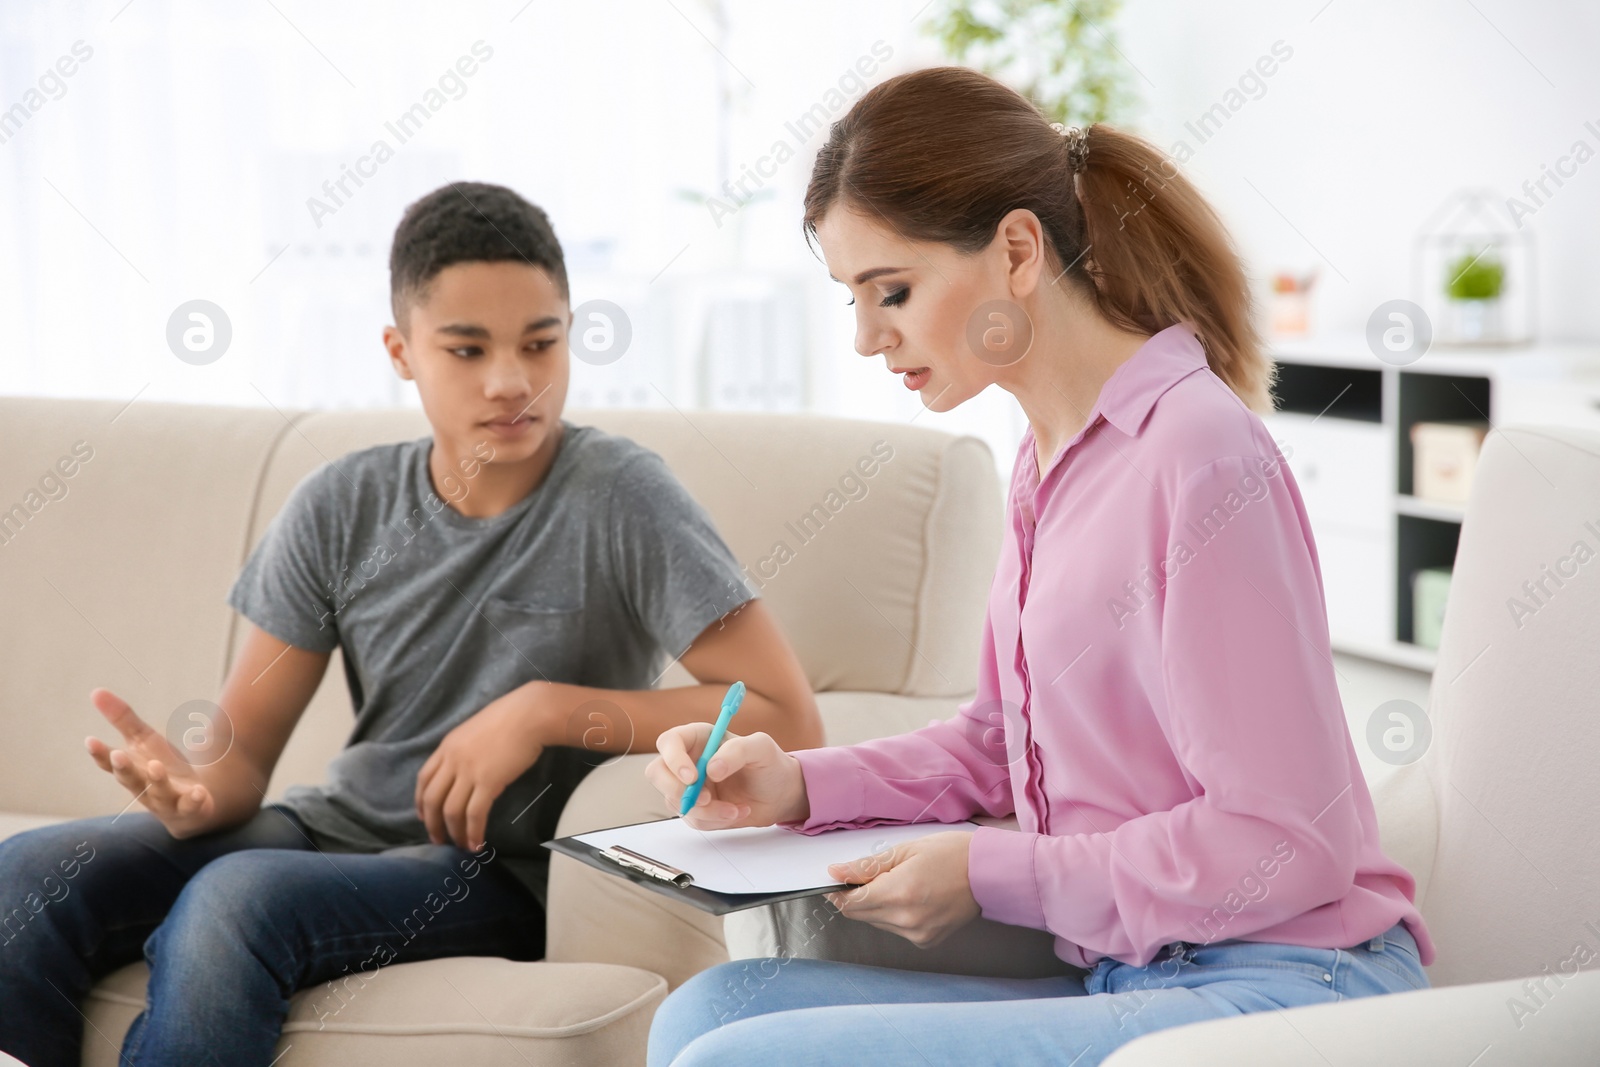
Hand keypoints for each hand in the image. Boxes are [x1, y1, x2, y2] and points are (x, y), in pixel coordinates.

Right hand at [83, 688, 216, 838]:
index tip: (90, 741)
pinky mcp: (191, 808)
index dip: (100, 754)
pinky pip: (192, 805)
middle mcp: (144, 788)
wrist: (191, 802)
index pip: (110, 763)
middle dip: (124, 768)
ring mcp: (167, 801)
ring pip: (160, 793)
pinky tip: (198, 791)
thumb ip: (123, 719)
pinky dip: (194, 800)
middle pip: (131, 780)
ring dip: (157, 780)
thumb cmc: (160, 768)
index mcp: (131, 770)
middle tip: (119, 755)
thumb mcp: (144, 740)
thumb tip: (95, 691)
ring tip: (156, 766)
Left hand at [416, 688, 545, 849]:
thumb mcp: (475, 730)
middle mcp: (452, 760)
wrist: (530, 714)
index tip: (424, 816)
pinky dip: (473, 832)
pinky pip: (475, 814)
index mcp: (447, 746)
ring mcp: (469, 771)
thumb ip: (465, 749)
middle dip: (432, 824)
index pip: (424, 779)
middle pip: (432, 799)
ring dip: (454, 833)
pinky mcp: (489, 782)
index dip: (420, 802)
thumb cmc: (510, 717)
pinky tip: (477, 843)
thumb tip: (466, 768)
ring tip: (460, 846)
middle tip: (438, 840)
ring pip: (451, 810)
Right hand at [646, 725, 807, 830]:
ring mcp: (688, 786)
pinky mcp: (695, 808)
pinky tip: (736, 812)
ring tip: (735, 809)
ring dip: (705, 811)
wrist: (780, 795)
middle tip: (705, 800)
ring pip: (675, 802)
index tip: (693, 777)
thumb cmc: (770, 764)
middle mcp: (688, 760)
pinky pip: (692, 819)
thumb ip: (737, 751)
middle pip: (657, 773)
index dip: (673, 759)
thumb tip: (712, 769)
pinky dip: (714, 820)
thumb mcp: (761, 749)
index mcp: (699, 737)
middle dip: (678, 790)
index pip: (669, 742)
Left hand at [823, 830, 979, 948]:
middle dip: (856, 896)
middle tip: (869, 875)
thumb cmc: (951, 854)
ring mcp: (917, 934)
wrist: (988, 874)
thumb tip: (836, 872)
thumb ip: (867, 865)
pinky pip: (896, 929)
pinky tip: (911, 897)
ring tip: (898, 883)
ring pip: (876, 922)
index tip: (835, 881)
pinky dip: (894, 914)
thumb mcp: (905, 850)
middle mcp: (906, 920)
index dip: (838, 891)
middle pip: (860, 914)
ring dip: (876, 905)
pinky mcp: (926, 941)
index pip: (850, 902)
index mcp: (899, 893)